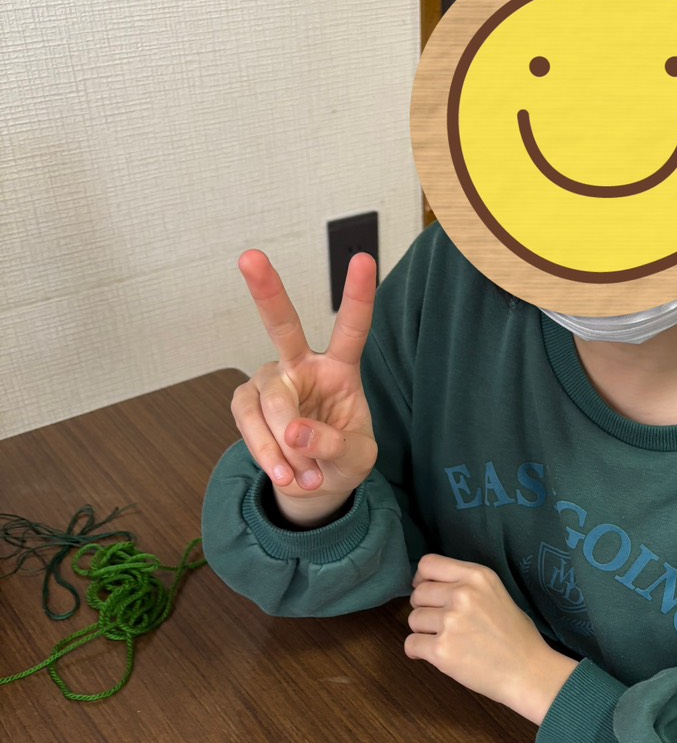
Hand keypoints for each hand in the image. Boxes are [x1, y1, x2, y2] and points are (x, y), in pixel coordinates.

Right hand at [231, 250, 378, 526]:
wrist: (312, 485)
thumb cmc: (340, 460)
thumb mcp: (355, 459)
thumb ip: (333, 444)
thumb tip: (293, 433)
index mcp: (341, 368)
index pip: (352, 328)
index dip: (358, 295)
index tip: (363, 258)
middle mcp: (302, 364)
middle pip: (282, 325)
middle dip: (267, 290)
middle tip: (249, 256)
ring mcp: (270, 380)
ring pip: (272, 405)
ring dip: (288, 448)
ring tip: (307, 476)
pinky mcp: (247, 401)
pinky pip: (251, 425)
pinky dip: (269, 454)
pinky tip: (286, 474)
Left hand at [406, 555, 575, 723]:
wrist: (529, 672)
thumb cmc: (517, 637)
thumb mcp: (497, 594)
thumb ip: (465, 585)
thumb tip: (428, 586)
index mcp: (477, 576)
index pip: (428, 564)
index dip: (423, 580)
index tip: (427, 593)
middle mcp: (462, 594)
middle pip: (418, 594)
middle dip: (425, 610)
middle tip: (444, 625)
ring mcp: (451, 621)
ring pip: (413, 619)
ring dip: (424, 632)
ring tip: (448, 642)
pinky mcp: (441, 649)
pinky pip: (411, 645)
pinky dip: (418, 652)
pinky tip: (438, 655)